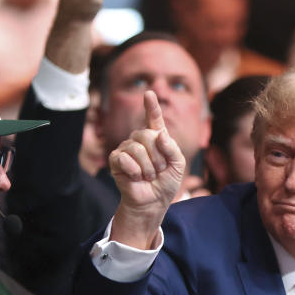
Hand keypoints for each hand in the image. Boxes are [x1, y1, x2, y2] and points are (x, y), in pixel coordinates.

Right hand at [108, 92, 185, 248]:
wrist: (153, 202)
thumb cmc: (166, 183)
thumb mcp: (178, 165)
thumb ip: (172, 148)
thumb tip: (158, 134)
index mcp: (156, 138)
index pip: (153, 119)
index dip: (151, 106)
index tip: (149, 93)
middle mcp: (139, 140)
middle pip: (146, 134)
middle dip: (157, 156)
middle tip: (158, 171)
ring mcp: (126, 149)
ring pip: (136, 148)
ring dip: (147, 166)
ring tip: (148, 176)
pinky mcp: (116, 160)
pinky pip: (124, 158)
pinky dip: (134, 170)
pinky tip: (136, 177)